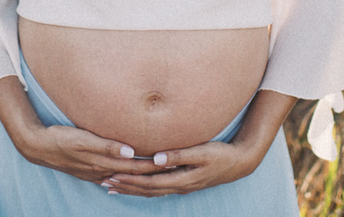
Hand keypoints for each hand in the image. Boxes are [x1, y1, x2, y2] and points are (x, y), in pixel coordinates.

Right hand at [14, 123, 160, 183]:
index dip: (153, 165)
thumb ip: (107, 145)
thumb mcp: (83, 139)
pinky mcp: (88, 171)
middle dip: (151, 172)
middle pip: (132, 173)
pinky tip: (125, 178)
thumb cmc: (60, 139)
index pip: (135, 166)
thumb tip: (130, 151)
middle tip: (171, 169)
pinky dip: (122, 178)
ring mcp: (94, 173)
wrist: (37, 147)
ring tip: (154, 174)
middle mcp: (101, 171)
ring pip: (122, 177)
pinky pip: (111, 177)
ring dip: (138, 177)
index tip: (171, 163)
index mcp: (102, 162)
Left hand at [102, 139, 261, 196]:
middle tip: (104, 182)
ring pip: (151, 191)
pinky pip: (159, 188)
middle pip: (146, 190)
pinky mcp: (183, 182)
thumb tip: (156, 158)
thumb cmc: (221, 155)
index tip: (112, 175)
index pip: (149, 182)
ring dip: (132, 189)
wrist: (239, 163)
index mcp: (181, 179)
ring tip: (113, 186)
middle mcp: (179, 186)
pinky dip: (144, 188)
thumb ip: (179, 155)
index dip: (130, 180)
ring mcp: (181, 186)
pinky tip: (137, 186)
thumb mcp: (201, 152)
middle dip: (125, 186)